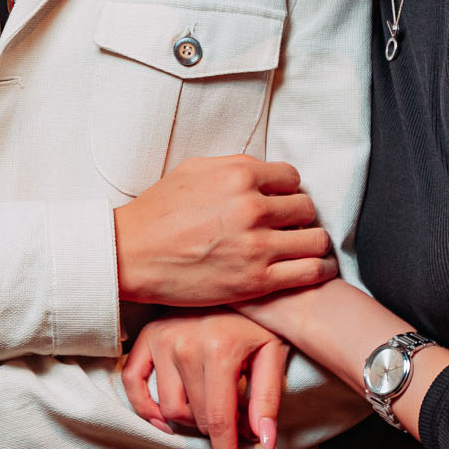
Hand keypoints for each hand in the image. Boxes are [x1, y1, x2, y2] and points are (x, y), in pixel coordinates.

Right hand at [113, 156, 335, 305]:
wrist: (131, 256)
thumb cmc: (157, 213)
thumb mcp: (193, 170)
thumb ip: (234, 166)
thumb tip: (265, 171)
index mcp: (239, 175)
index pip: (293, 178)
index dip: (287, 190)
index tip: (279, 202)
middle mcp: (252, 208)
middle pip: (307, 207)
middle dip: (299, 216)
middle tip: (287, 226)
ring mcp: (257, 246)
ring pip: (316, 239)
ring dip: (311, 242)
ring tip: (302, 246)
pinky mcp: (257, 281)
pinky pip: (310, 272)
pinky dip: (318, 269)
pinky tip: (312, 267)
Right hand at [121, 311, 287, 448]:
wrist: (238, 282)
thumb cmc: (259, 322)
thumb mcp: (274, 354)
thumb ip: (268, 399)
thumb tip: (263, 443)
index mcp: (220, 349)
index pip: (220, 420)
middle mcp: (185, 343)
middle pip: (194, 419)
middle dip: (217, 433)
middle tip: (238, 424)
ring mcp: (161, 338)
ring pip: (168, 408)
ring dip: (190, 421)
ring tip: (212, 409)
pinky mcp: (146, 336)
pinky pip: (132, 382)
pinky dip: (146, 406)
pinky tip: (164, 416)